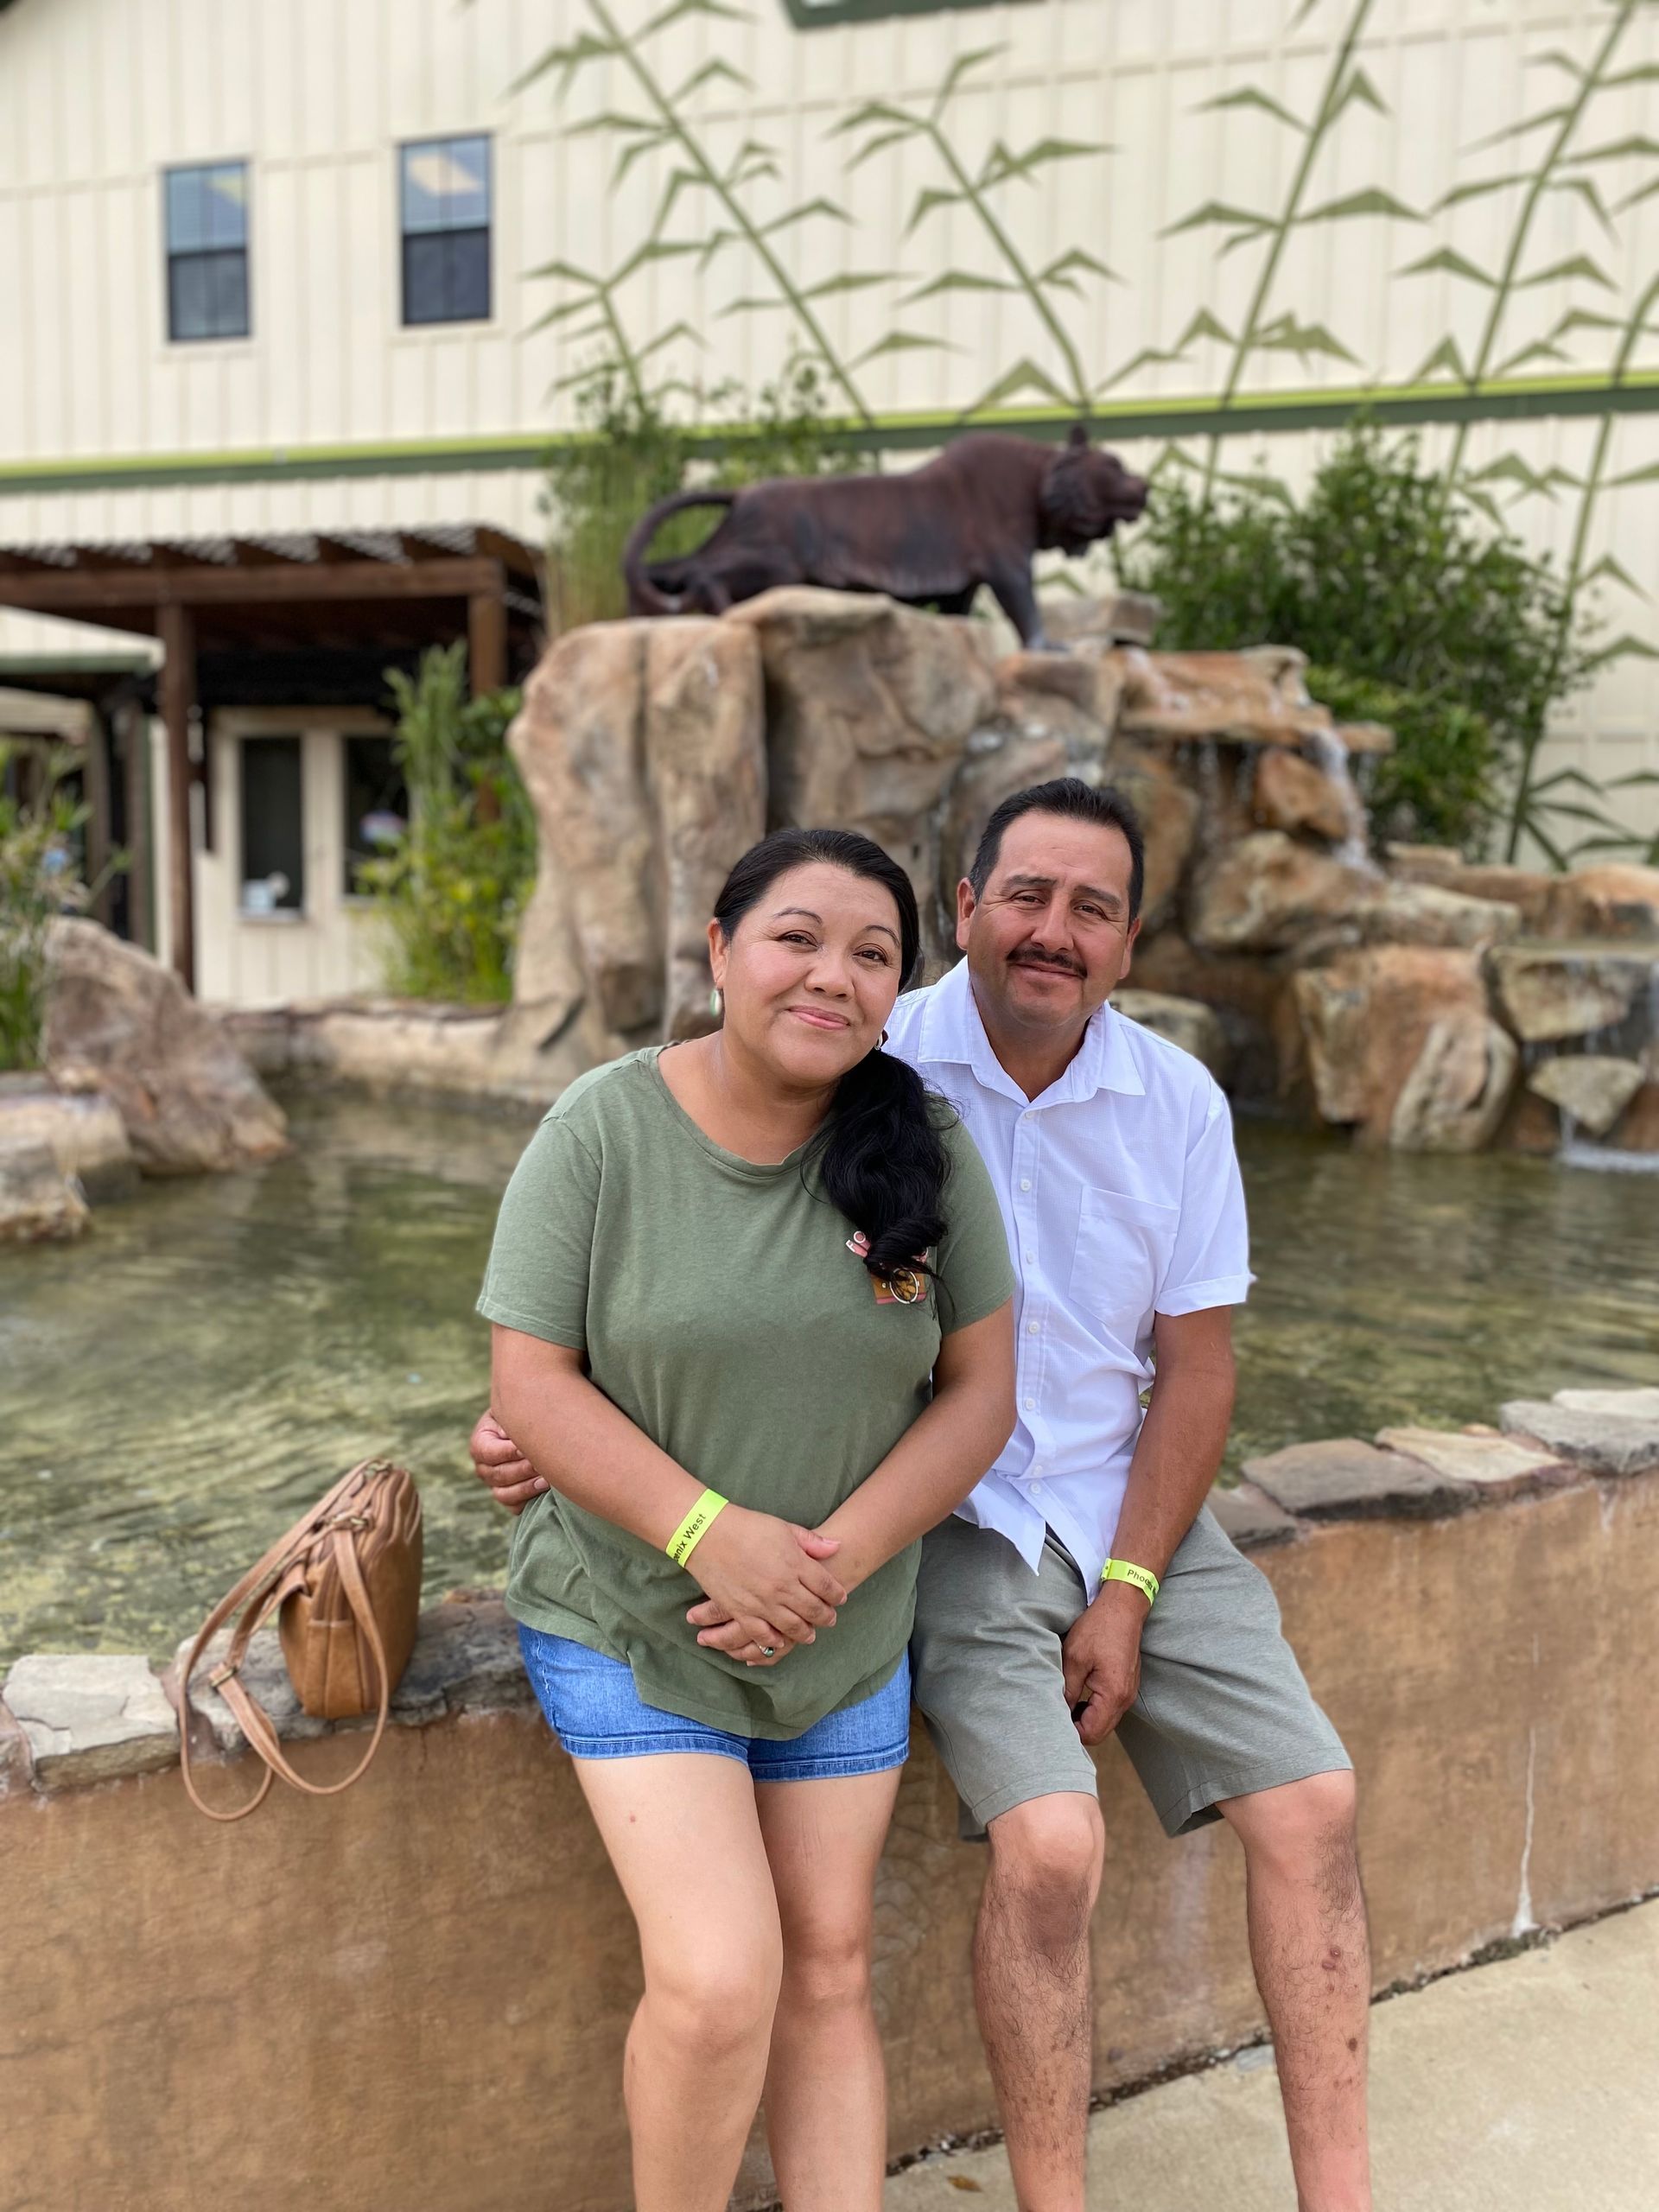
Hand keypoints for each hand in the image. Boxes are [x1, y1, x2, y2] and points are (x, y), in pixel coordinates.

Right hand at [470, 1409, 546, 1515]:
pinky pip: (514, 1507)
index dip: (507, 1452)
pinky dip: (528, 1500)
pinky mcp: (509, 1497)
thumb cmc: (525, 1414)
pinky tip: (545, 1491)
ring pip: (504, 1494)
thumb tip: (515, 1437)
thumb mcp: (513, 1411)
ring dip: (526, 1488)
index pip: (487, 1452)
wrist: (533, 1426)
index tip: (527, 1448)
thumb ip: (511, 1420)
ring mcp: (495, 1484)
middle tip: (543, 1464)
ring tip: (547, 1481)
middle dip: (522, 1470)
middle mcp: (483, 1466)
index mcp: (480, 1442)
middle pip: (497, 1475)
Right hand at [685, 1508, 845, 1663]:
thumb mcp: (784, 1527)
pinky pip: (763, 1635)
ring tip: (810, 1635)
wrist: (707, 1534)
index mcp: (795, 1563)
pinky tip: (781, 1641)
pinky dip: (775, 1641)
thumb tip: (836, 1547)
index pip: (826, 1586)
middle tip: (831, 1620)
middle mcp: (782, 1587)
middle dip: (826, 1617)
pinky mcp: (742, 1612)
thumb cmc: (747, 1526)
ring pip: (793, 1627)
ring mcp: (762, 1602)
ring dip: (805, 1633)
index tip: (840, 1598)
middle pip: (814, 1610)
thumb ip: (812, 1542)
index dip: (837, 1594)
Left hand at [1061, 1583, 1146, 1746]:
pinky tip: (1081, 1696)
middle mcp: (1125, 1699)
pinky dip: (1095, 1709)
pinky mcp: (1128, 1686)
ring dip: (1087, 1719)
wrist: (1123, 1608)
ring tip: (1068, 1703)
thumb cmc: (1099, 1628)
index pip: (1091, 1733)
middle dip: (1078, 1728)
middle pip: (1100, 1733)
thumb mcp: (1074, 1657)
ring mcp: (1129, 1694)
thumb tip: (1059, 1711)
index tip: (1053, 1719)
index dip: (1070, 1731)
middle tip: (1058, 1712)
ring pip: (1106, 1722)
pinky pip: (1111, 1709)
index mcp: (1113, 1694)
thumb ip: (1067, 1689)